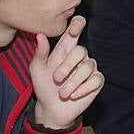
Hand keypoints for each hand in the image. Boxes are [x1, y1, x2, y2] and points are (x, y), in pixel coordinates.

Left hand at [31, 16, 104, 130]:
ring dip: (73, 82)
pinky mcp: (96, 81)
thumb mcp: (37, 69)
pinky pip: (96, 79)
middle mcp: (79, 56)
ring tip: (62, 93)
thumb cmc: (43, 86)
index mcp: (65, 49)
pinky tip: (74, 95)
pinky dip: (84, 89)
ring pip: (87, 67)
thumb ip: (40, 52)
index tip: (73, 31)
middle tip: (56, 79)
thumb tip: (40, 35)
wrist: (51, 109)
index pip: (76, 29)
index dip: (78, 24)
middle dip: (67, 66)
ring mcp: (89, 68)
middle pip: (81, 50)